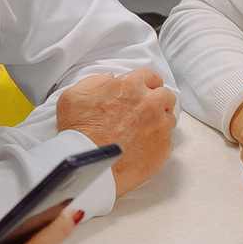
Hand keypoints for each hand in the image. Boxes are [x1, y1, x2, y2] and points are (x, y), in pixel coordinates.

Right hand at [55, 68, 178, 195]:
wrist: (88, 167)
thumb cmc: (79, 133)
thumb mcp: (73, 96)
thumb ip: (94, 82)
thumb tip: (109, 78)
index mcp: (130, 86)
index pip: (150, 76)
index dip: (145, 83)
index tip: (142, 92)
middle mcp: (150, 103)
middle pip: (165, 95)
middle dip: (157, 101)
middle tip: (144, 112)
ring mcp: (160, 126)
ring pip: (169, 118)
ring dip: (159, 122)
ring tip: (142, 133)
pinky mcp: (164, 147)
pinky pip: (167, 141)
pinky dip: (157, 143)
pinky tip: (142, 148)